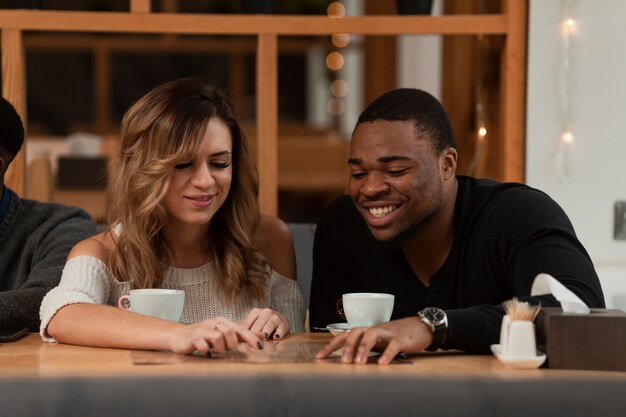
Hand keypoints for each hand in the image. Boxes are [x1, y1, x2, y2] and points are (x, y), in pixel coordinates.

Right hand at [166, 317, 263, 354]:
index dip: (251, 338)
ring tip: (214, 351)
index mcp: (222, 322)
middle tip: (224, 349)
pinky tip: (206, 353)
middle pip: (230, 332)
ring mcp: (202, 329)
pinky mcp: (192, 338)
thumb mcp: (223, 334)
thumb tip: (261, 336)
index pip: (240, 329)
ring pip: (218, 338)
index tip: (260, 347)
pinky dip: (207, 351)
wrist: (178, 336)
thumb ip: (242, 335)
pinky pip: (203, 345)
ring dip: (219, 349)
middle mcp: (213, 323)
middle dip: (231, 345)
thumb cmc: (203, 336)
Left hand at [240, 307, 290, 339]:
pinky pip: (281, 329)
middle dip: (254, 335)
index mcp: (255, 312)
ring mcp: (276, 317)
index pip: (247, 323)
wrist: (281, 320)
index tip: (240, 342)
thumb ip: (245, 330)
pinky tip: (276, 338)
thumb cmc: (263, 325)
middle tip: (250, 344)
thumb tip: (236, 339)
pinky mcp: (284, 324)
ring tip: (262, 341)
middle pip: (257, 326)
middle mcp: (266, 312)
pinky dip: (278, 333)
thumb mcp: (253, 324)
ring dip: (265, 334)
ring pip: (268, 326)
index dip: (243, 334)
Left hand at [315, 316, 432, 364]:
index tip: (320, 357)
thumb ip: (363, 348)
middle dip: (348, 346)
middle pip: (357, 332)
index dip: (331, 345)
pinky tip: (382, 364)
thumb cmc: (395, 336)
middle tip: (343, 361)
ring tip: (359, 363)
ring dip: (364, 348)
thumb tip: (346, 360)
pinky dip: (387, 354)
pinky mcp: (401, 339)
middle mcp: (374, 330)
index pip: (345, 335)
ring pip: (372, 335)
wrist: (419, 327)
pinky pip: (393, 345)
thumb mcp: (376, 342)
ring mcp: (387, 333)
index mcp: (366, 332)